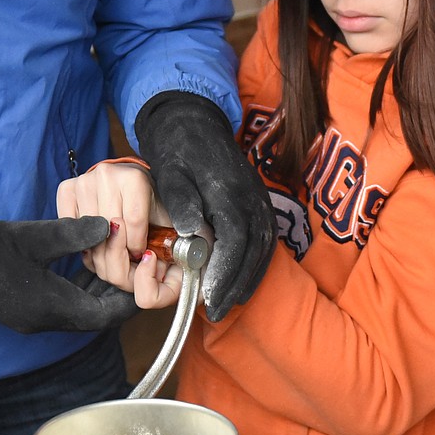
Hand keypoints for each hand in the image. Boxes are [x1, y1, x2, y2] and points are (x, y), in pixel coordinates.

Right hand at [0, 216, 138, 333]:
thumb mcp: (36, 236)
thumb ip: (75, 232)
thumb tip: (111, 225)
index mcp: (53, 306)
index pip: (106, 315)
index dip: (129, 298)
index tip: (141, 276)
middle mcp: (47, 321)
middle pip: (96, 318)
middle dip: (117, 294)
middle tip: (131, 267)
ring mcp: (36, 320)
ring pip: (80, 313)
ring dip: (98, 292)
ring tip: (113, 262)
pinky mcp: (27, 313)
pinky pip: (64, 307)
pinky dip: (79, 291)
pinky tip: (84, 266)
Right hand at [57, 162, 174, 301]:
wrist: (135, 187)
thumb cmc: (153, 208)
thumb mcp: (172, 221)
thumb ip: (178, 240)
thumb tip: (163, 257)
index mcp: (135, 178)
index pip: (132, 224)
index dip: (137, 246)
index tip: (142, 252)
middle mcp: (107, 174)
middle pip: (108, 230)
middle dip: (119, 252)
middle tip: (127, 255)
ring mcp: (85, 180)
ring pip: (88, 232)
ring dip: (101, 247)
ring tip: (114, 245)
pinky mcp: (67, 188)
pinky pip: (70, 225)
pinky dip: (82, 238)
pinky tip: (96, 237)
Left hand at [135, 92, 275, 321]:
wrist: (195, 123)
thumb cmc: (178, 151)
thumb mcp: (170, 172)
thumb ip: (180, 201)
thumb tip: (190, 232)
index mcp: (230, 192)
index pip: (235, 240)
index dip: (224, 272)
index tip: (208, 296)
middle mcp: (252, 199)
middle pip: (253, 251)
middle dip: (234, 284)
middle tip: (216, 311)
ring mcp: (261, 201)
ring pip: (263, 249)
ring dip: (246, 279)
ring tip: (226, 304)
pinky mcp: (261, 205)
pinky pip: (264, 242)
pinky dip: (254, 266)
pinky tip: (239, 285)